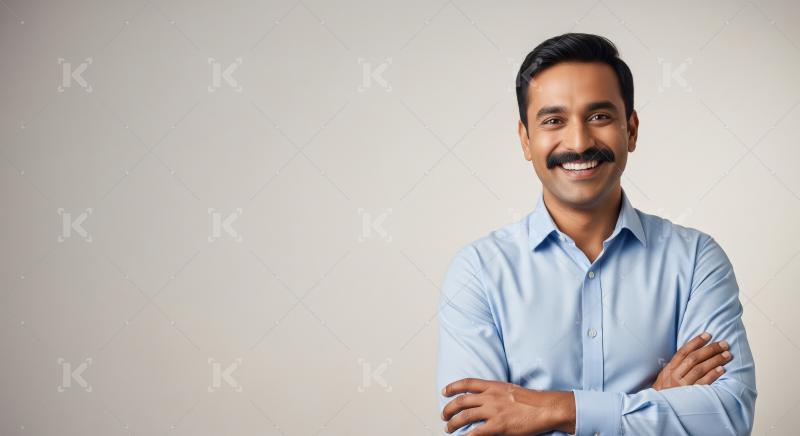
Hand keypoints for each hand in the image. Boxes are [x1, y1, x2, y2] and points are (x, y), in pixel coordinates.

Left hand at [441, 378, 574, 434]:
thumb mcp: (510, 390)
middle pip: (461, 401)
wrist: (546, 408)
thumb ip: (496, 393)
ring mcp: (493, 411)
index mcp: (493, 386)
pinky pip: (477, 432)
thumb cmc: (532, 400)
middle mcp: (490, 396)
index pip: (467, 383)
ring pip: (465, 416)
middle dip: (449, 409)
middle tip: (444, 415)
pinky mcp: (498, 426)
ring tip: (448, 428)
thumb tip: (485, 399)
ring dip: (453, 423)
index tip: (444, 392)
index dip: (453, 387)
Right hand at [651, 332, 731, 390]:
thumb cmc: (664, 393)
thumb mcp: (664, 378)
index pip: (683, 352)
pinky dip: (712, 375)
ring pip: (699, 369)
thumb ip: (675, 367)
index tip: (708, 334)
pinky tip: (722, 370)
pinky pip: (703, 383)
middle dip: (710, 349)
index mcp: (669, 369)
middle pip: (694, 358)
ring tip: (727, 355)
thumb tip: (690, 354)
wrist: (658, 410)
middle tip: (723, 344)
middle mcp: (675, 376)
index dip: (696, 342)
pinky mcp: (689, 396)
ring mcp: (682, 385)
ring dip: (714, 360)